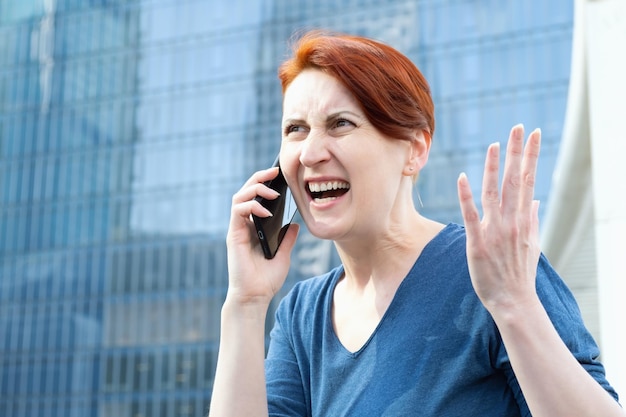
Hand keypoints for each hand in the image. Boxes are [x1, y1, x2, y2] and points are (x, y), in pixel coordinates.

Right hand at [226, 167, 298, 306]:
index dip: (265, 184)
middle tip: (274, 171)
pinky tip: (265, 210)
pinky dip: (251, 206)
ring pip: (239, 197)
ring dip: (255, 189)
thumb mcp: (283, 255)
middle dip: (259, 178)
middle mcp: (243, 225)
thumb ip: (287, 239)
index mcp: (254, 228)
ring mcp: (237, 229)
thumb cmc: (266, 280)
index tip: (280, 175)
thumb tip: (295, 224)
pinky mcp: (233, 234)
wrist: (254, 297)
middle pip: (246, 192)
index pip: (256, 199)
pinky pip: (238, 211)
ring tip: (272, 191)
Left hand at [457, 125, 541, 312]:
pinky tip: (462, 177)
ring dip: (494, 168)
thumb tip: (537, 201)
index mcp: (524, 219)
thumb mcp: (533, 244)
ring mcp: (495, 231)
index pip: (528, 180)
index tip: (534, 135)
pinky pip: (471, 216)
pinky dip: (466, 197)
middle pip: (515, 180)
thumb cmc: (520, 274)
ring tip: (495, 145)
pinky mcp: (478, 243)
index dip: (530, 156)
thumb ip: (533, 220)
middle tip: (520, 127)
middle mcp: (512, 221)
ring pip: (494, 193)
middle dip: (518, 152)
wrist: (514, 301)